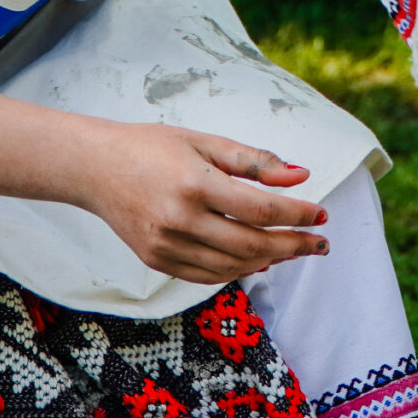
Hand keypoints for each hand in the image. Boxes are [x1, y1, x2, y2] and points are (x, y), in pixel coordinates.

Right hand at [60, 122, 328, 285]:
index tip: (322, 214)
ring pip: (232, 266)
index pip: (261, 208)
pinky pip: (207, 275)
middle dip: (293, 245)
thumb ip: (254, 161)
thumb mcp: (205, 142)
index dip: (297, 214)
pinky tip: (258, 259)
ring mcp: (166, 245)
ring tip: (293, 248)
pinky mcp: (156, 260)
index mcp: (195, 184)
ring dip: (269, 260)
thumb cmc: (152, 147)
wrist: (94, 168)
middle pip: (252, 244)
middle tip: (319, 242)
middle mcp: (180, 219)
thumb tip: (300, 176)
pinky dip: (237, 270)